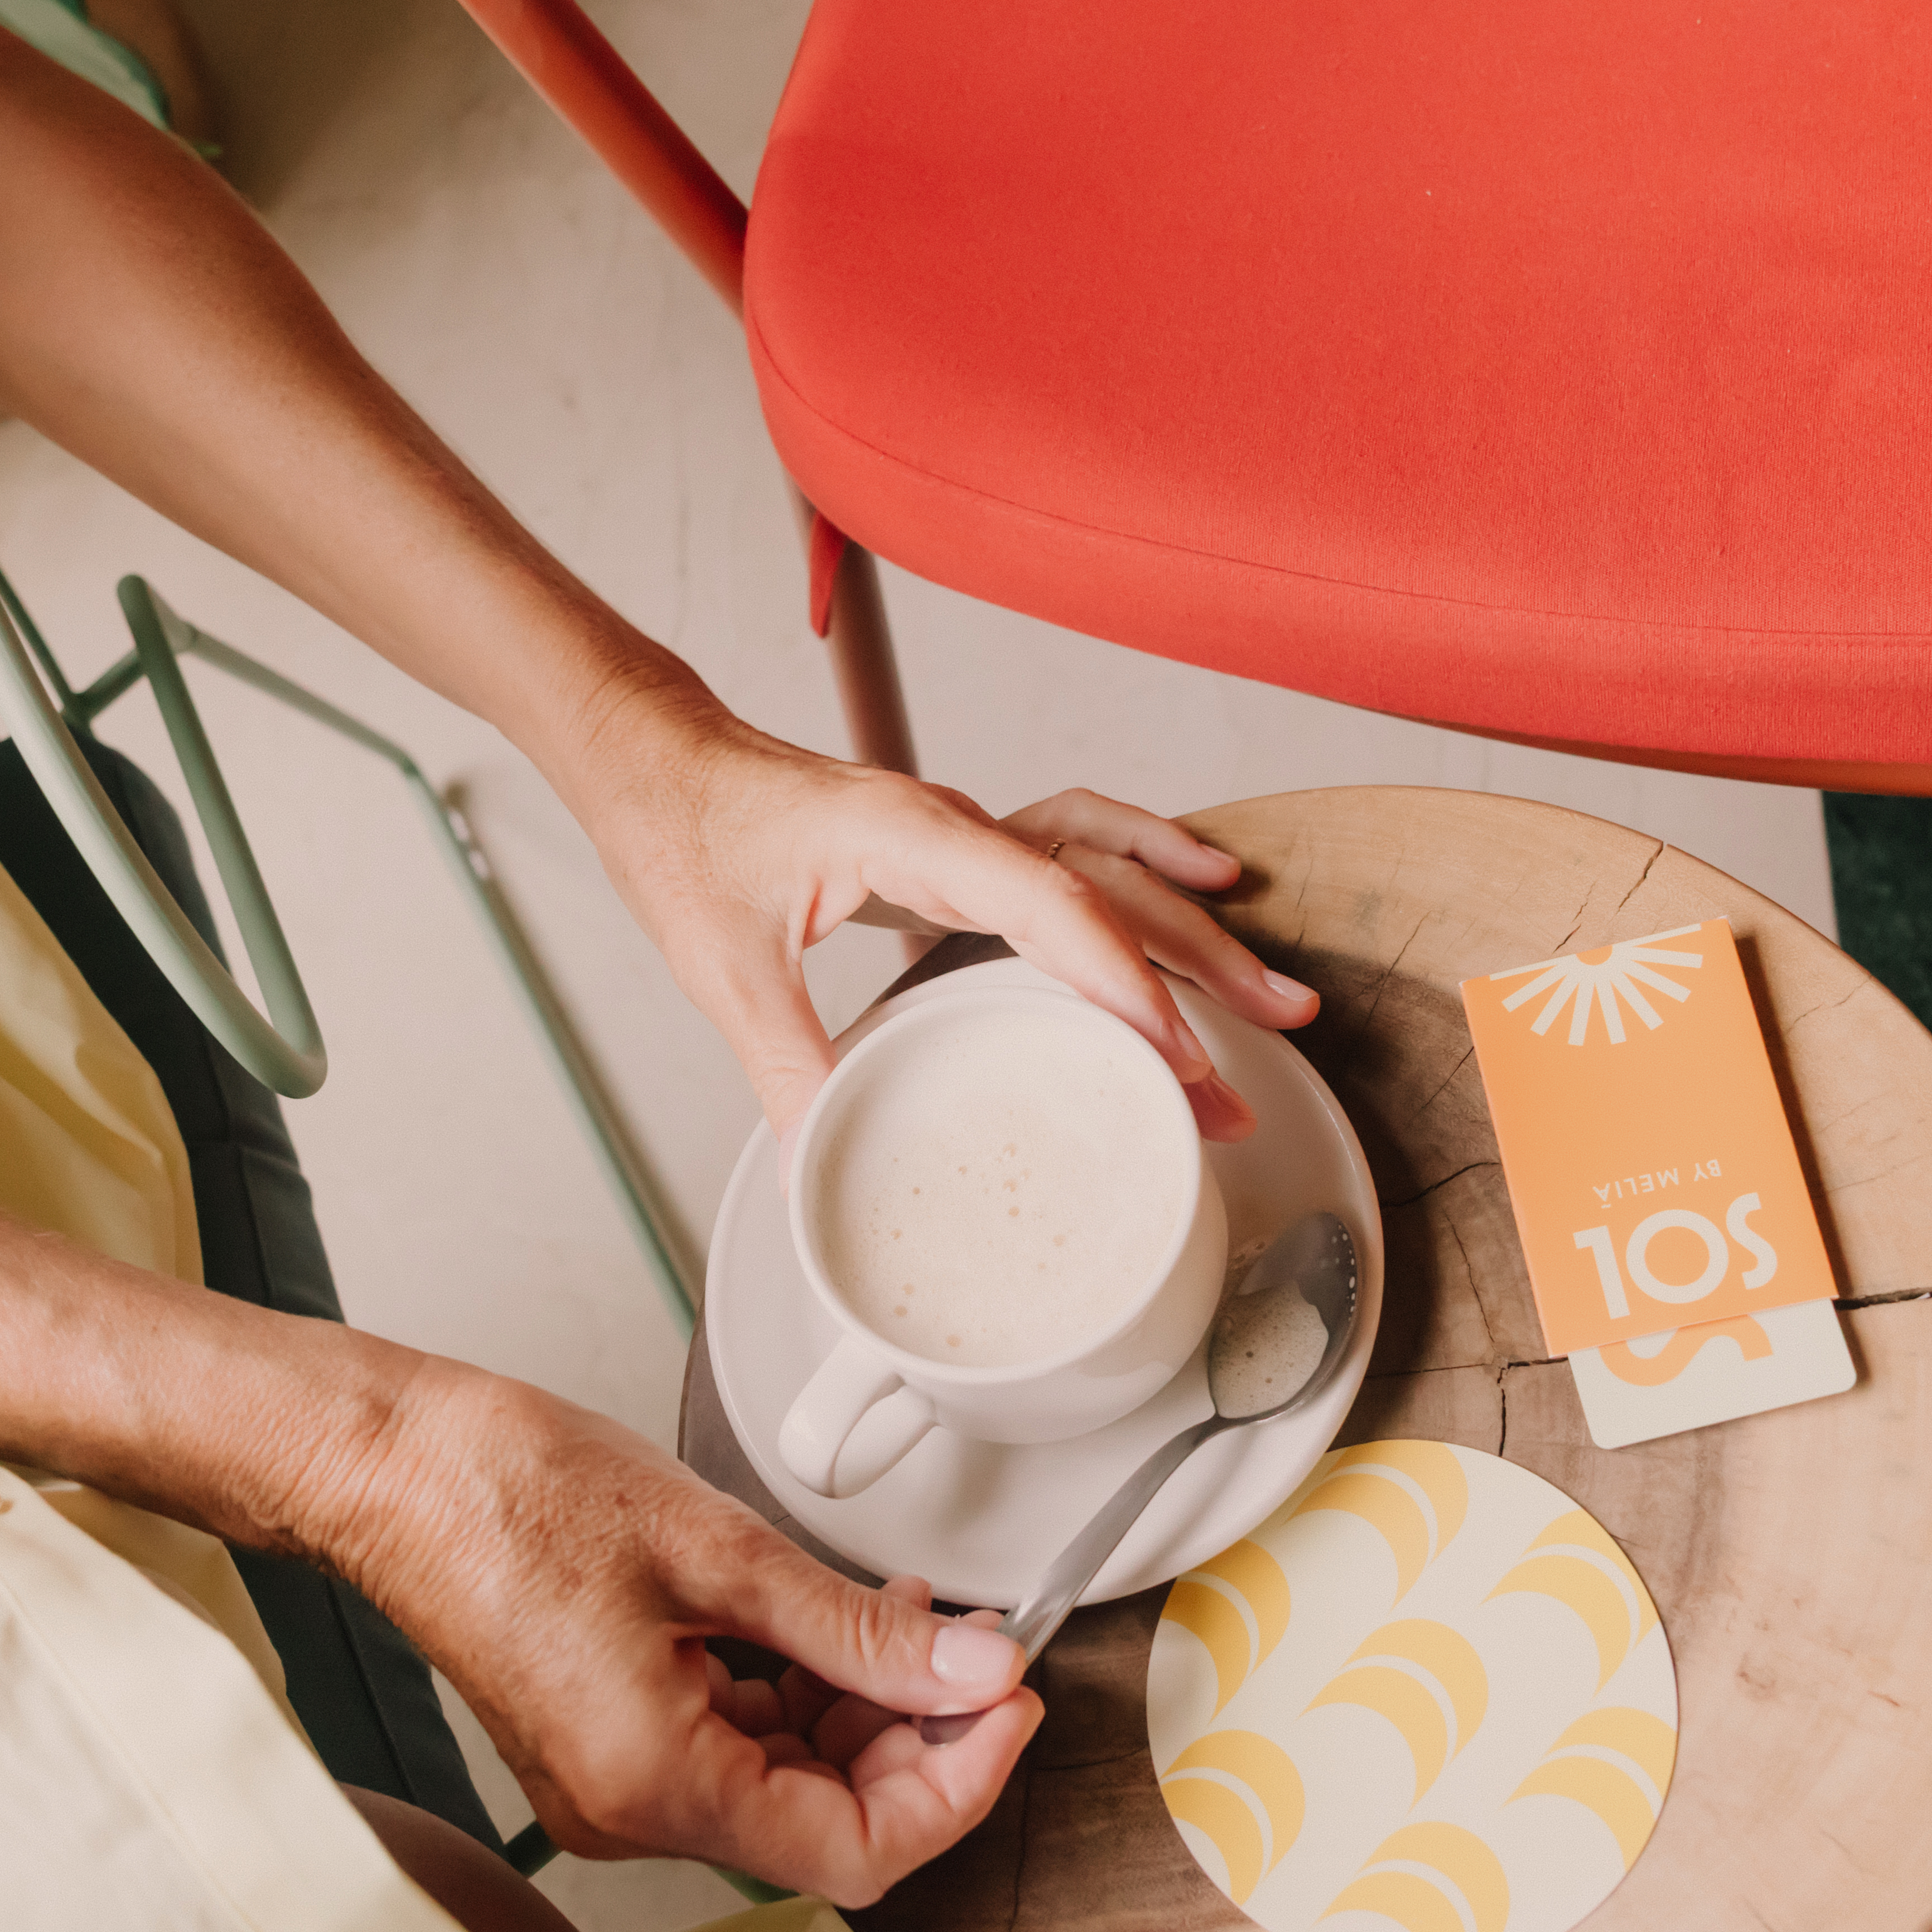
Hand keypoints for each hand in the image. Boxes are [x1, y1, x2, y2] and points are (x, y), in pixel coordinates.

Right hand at [336, 1367, 1043, 1904]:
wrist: (388, 1467)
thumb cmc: (509, 1492)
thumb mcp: (718, 1549)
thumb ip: (860, 1629)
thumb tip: (974, 1673)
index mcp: (653, 1784)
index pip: (857, 1852)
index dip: (957, 1786)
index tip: (1009, 1703)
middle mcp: (631, 1810)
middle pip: (829, 1825)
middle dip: (922, 1740)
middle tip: (977, 1648)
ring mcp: (615, 1783)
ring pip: (790, 1785)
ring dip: (868, 1711)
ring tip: (912, 1616)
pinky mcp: (609, 1743)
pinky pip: (737, 1748)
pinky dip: (804, 1696)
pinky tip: (838, 1625)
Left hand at [568, 693, 1316, 1141]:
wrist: (657, 760)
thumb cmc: (684, 834)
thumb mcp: (724, 970)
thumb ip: (785, 1071)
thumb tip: (826, 1172)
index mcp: (908, 836)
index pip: (1048, 902)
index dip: (1121, 979)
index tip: (1176, 1050)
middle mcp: (955, 824)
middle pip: (1107, 887)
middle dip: (1197, 966)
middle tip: (1274, 1034)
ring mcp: (965, 830)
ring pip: (1109, 867)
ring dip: (1193, 926)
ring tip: (1271, 992)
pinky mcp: (960, 847)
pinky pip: (1078, 847)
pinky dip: (1145, 870)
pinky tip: (1198, 889)